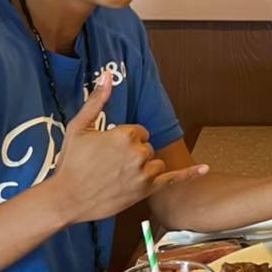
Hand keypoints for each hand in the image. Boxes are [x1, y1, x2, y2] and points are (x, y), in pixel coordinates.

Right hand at [51, 71, 206, 222]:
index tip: (107, 151)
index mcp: (125, 135)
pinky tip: (205, 169)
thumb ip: (97, 100)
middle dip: (132, 154)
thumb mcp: (80, 127)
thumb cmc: (71, 162)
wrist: (66, 198)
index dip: (124, 140)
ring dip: (144, 167)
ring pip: (155, 163)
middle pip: (147, 147)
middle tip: (108, 165)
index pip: (139, 132)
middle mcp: (138, 153)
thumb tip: (107, 74)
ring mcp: (143, 173)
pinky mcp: (146, 191)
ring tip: (119, 176)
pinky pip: (173, 179)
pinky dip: (190, 174)